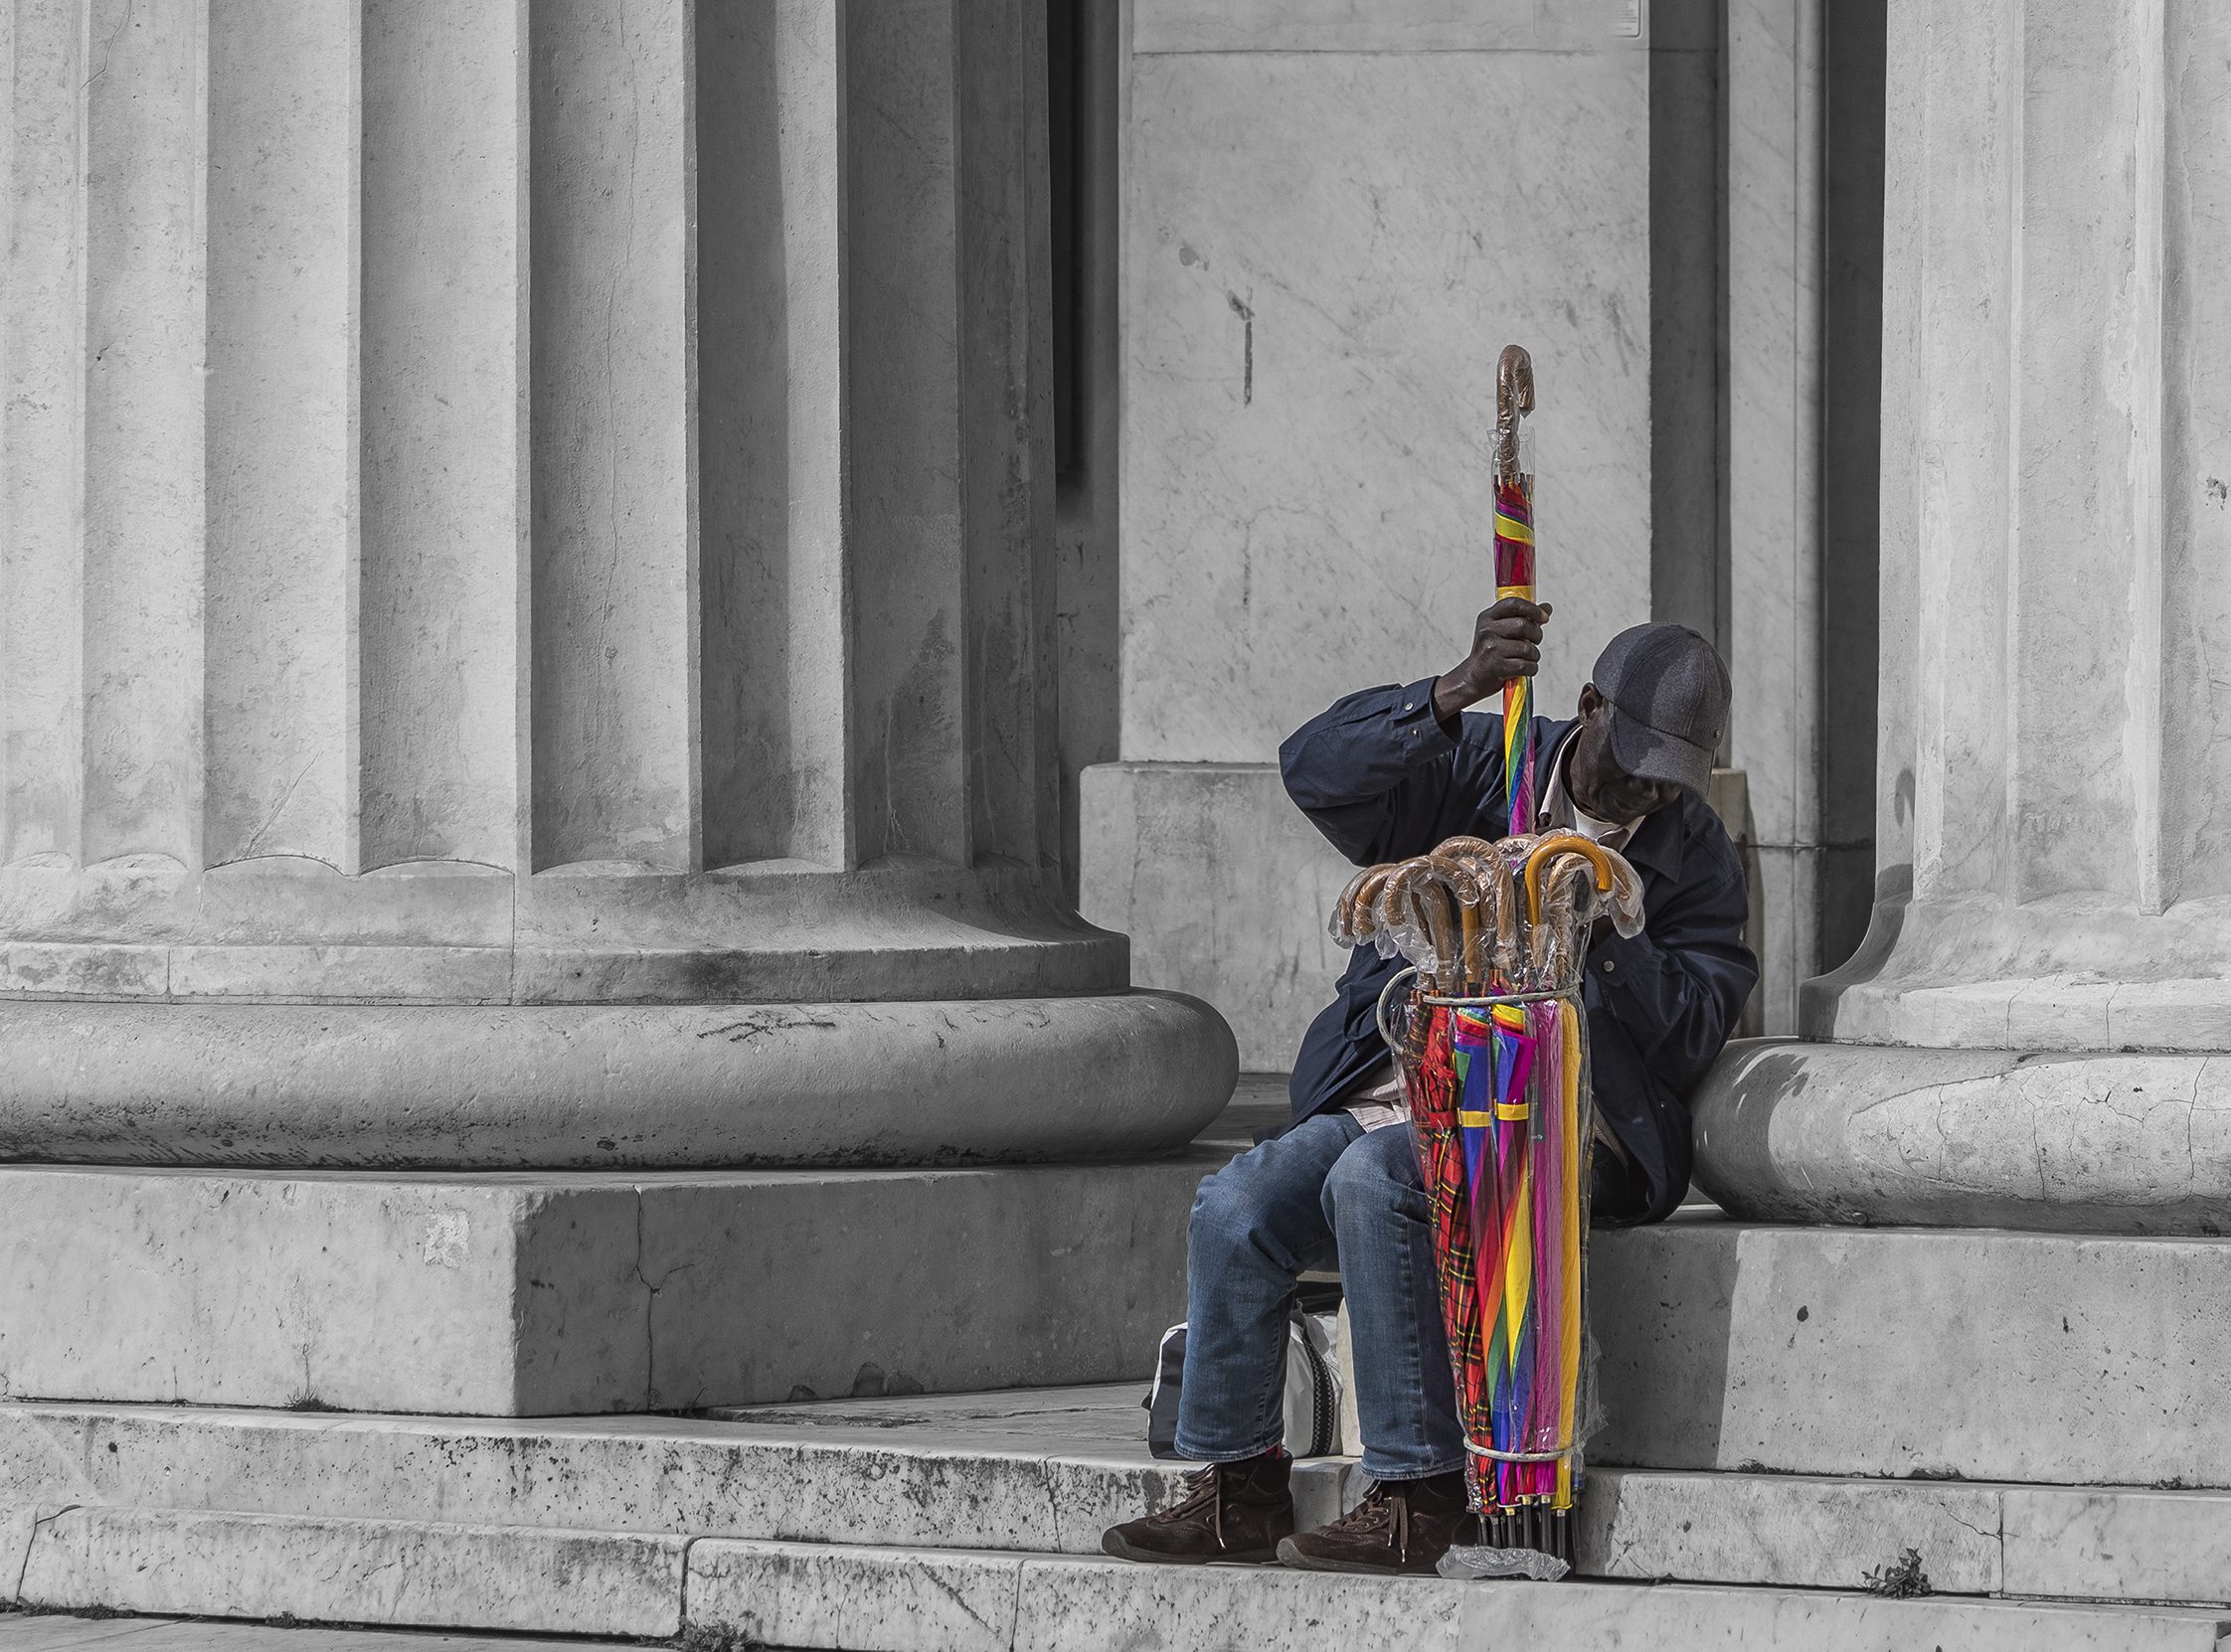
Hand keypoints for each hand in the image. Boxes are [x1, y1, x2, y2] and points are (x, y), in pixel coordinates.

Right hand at [1431, 598, 1551, 722]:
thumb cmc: (1491, 652)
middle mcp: (1487, 631)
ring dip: (1534, 655)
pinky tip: (1525, 669)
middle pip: (1524, 625)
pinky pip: (1525, 665)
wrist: (1473, 677)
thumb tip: (1546, 608)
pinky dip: (1531, 669)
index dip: (1533, 609)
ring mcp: (1491, 649)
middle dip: (1537, 634)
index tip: (1544, 617)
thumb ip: (1524, 617)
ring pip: (1527, 648)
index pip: (1514, 604)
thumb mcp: (1502, 630)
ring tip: (1528, 658)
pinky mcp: (1496, 667)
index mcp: (1488, 617)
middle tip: (1535, 641)